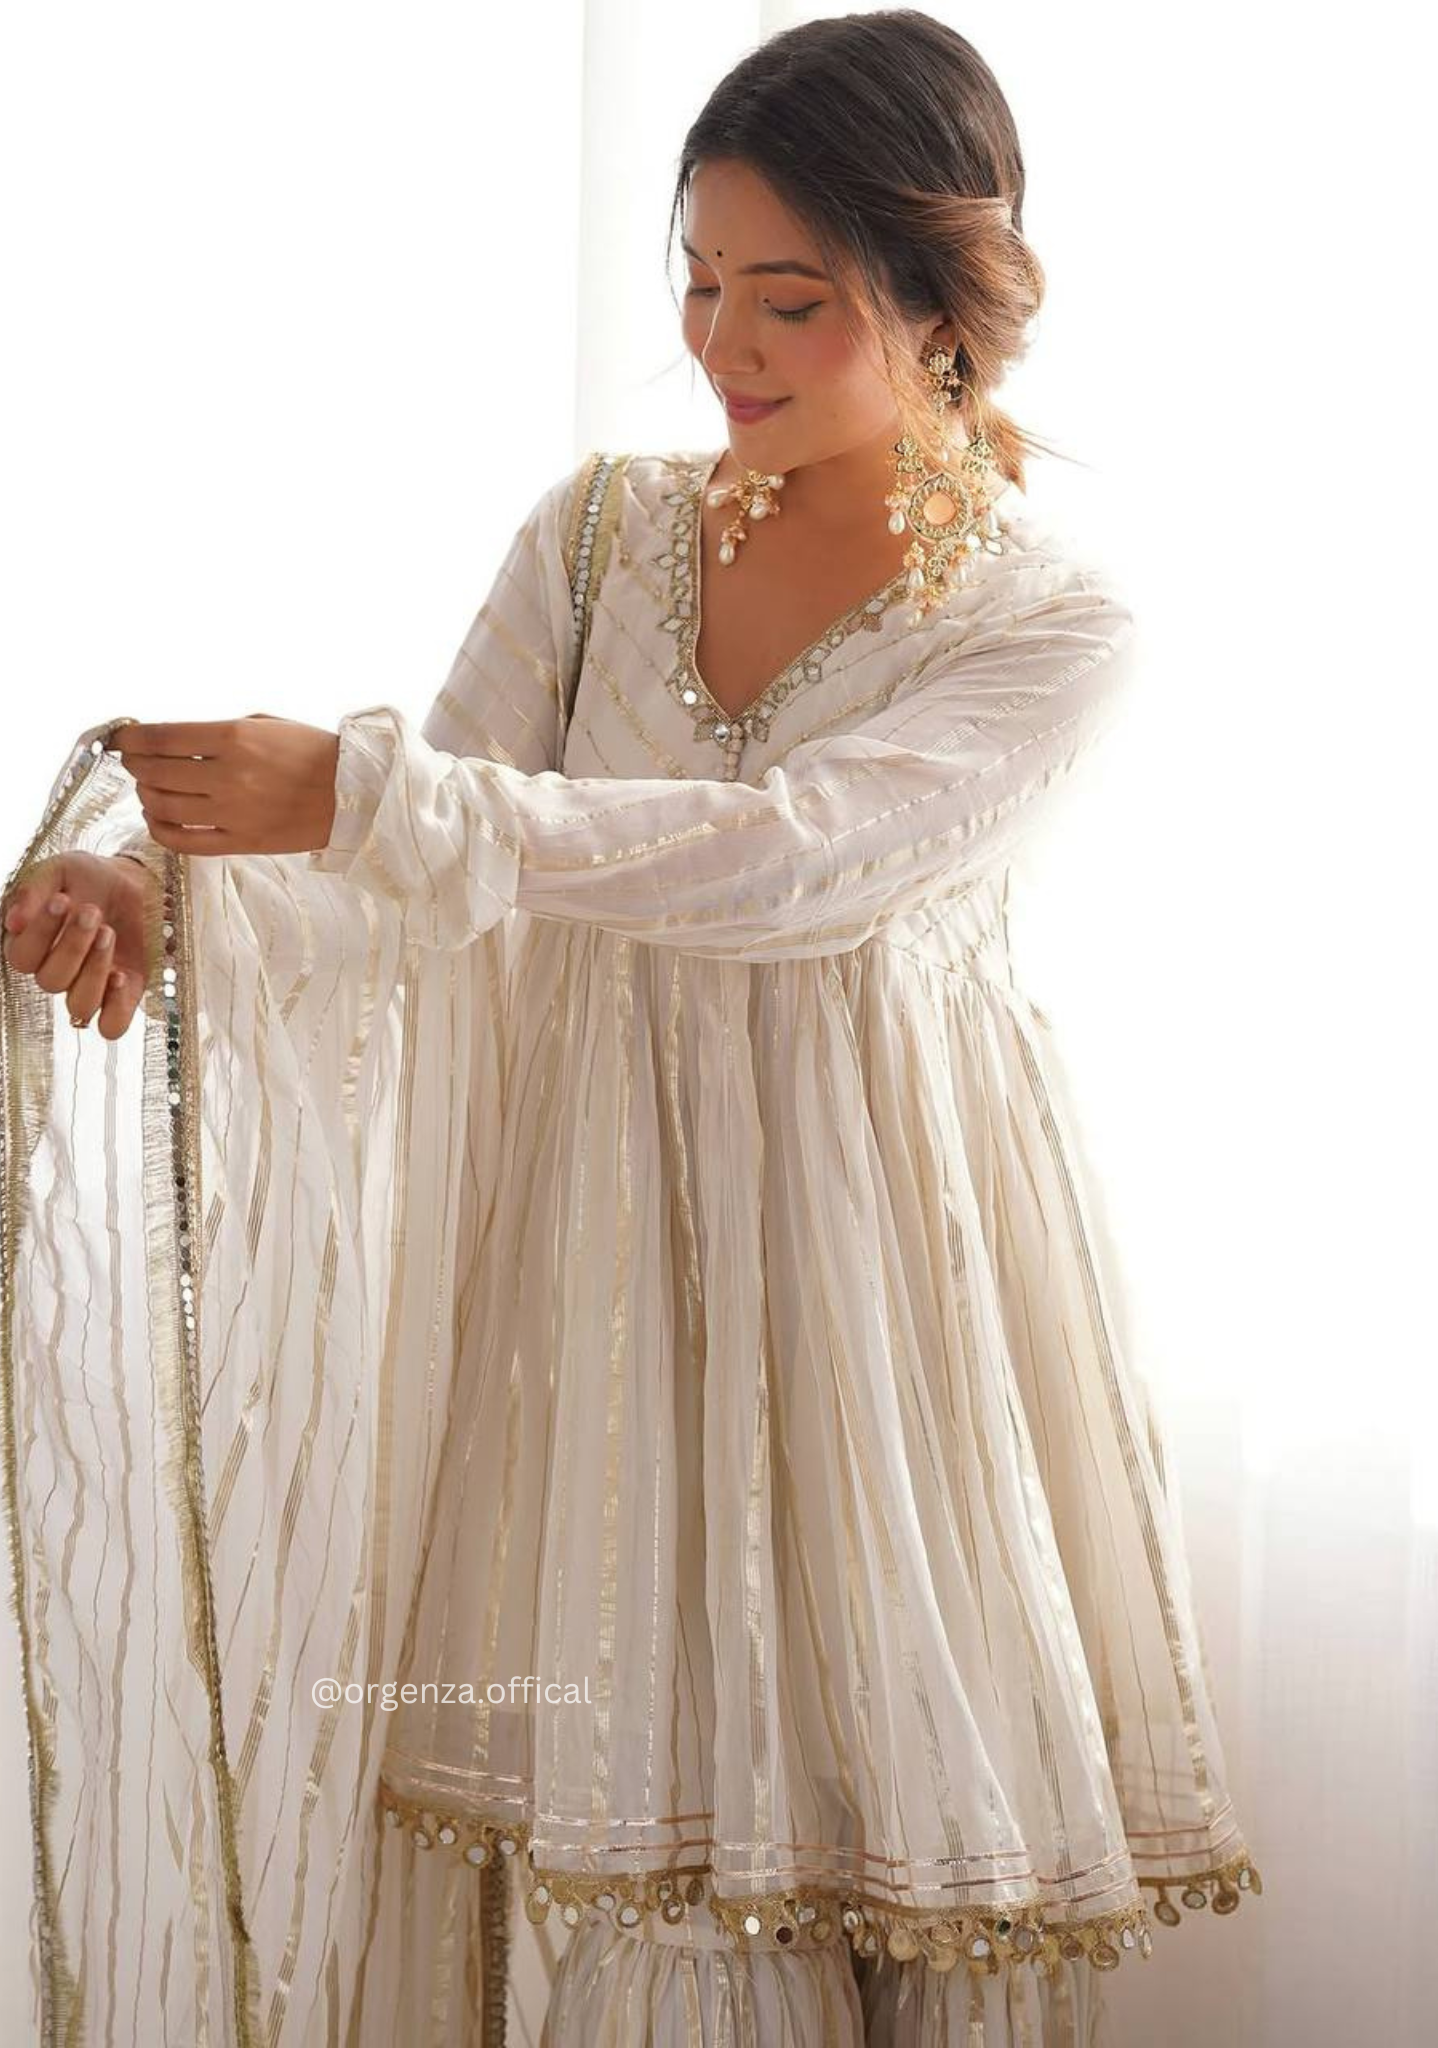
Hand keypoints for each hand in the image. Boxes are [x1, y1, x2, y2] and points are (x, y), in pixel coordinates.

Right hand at [2, 852, 153, 1039]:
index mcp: (32, 945)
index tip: (62, 899)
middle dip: (72, 944)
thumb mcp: (60, 870)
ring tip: (109, 933)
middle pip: (50, 981)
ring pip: (79, 1005)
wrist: (136, 880)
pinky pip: (111, 1025)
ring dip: (94, 971)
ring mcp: (89, 986)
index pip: (21, 957)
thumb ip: (33, 891)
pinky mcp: (122, 995)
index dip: (40, 933)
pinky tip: (120, 977)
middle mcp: (56, 971)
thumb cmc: (90, 877)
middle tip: (93, 912)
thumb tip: (13, 923)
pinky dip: (115, 1009)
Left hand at [110, 714, 339, 855]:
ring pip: (162, 805)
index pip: (160, 738)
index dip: (130, 738)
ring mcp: (232, 814)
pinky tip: (158, 817)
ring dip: (145, 793)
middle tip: (134, 761)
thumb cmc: (313, 753)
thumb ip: (218, 730)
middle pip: (154, 771)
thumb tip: (173, 739)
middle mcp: (228, 776)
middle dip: (135, 765)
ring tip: (149, 787)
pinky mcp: (239, 843)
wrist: (354, 796)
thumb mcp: (266, 724)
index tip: (121, 738)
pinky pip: (182, 840)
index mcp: (235, 737)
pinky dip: (159, 828)